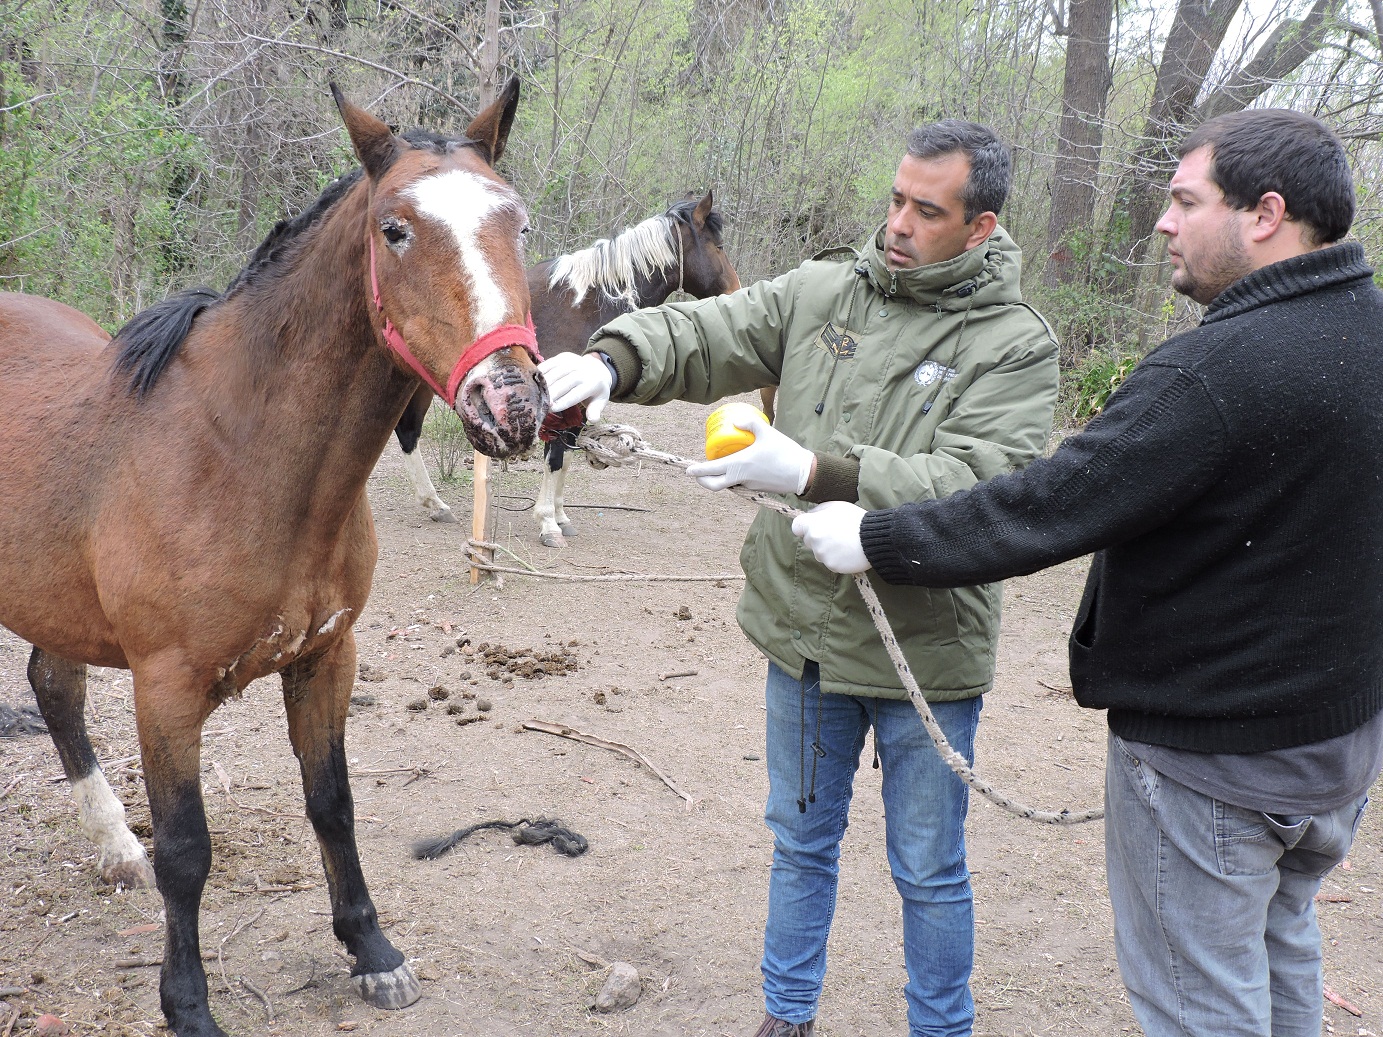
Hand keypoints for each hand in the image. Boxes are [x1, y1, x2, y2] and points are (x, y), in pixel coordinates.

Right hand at [538, 352, 612, 420]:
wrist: (597, 368)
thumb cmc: (595, 390)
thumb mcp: (600, 401)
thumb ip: (595, 410)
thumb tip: (593, 419)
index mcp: (592, 384)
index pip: (575, 395)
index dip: (562, 402)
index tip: (551, 409)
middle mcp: (582, 371)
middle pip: (564, 383)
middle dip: (551, 393)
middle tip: (540, 402)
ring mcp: (572, 362)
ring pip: (556, 373)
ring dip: (544, 383)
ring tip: (535, 393)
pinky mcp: (564, 356)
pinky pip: (550, 363)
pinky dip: (541, 371)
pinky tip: (533, 380)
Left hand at [685, 413, 813, 493]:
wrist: (803, 473)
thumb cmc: (784, 451)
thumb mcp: (767, 432)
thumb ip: (750, 424)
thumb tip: (736, 421)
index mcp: (739, 465)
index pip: (711, 470)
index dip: (697, 471)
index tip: (688, 470)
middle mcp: (741, 478)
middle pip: (714, 485)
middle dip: (703, 481)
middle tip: (697, 474)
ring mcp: (748, 485)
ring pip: (728, 484)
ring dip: (720, 478)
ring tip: (718, 466)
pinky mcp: (757, 488)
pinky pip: (740, 484)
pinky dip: (734, 478)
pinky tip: (739, 468)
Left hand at [792, 501, 869, 573]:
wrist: (873, 538)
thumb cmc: (855, 519)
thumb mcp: (836, 506)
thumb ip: (819, 510)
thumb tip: (811, 515)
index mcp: (812, 524)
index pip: (796, 527)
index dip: (804, 527)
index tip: (813, 526)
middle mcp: (814, 541)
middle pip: (809, 541)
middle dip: (818, 538)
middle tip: (835, 533)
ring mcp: (822, 555)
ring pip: (819, 552)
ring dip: (827, 549)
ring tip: (845, 542)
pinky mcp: (832, 566)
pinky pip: (830, 562)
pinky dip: (837, 558)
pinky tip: (848, 552)